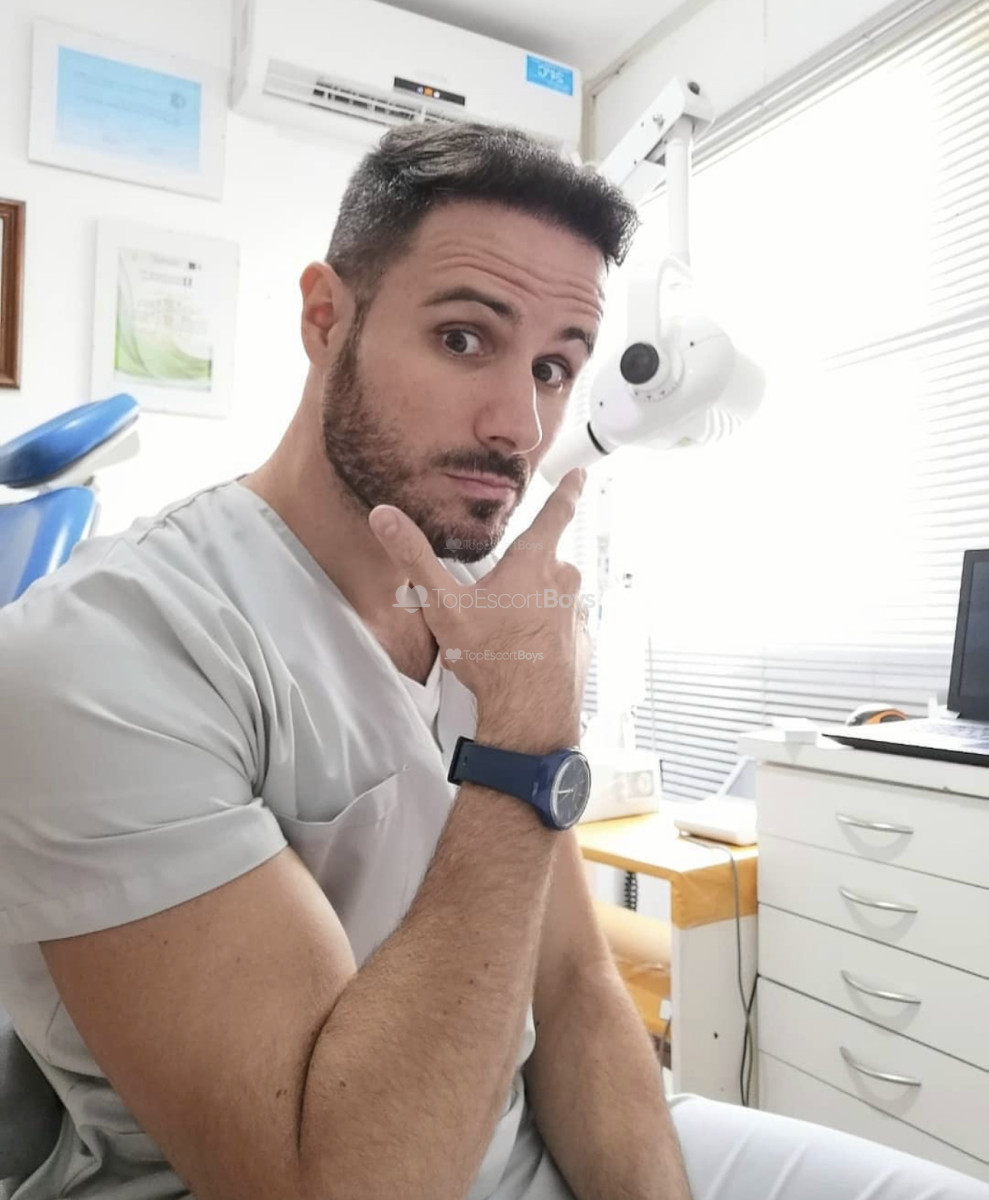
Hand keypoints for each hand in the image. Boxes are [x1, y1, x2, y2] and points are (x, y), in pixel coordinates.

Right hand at [368, 469, 591, 751]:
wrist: (528, 714)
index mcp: (534, 563)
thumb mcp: (444, 604)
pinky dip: (541, 634)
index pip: (556, 513)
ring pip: (552, 597)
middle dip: (523, 571)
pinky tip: (519, 651)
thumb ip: (414, 557)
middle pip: (546, 561)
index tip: (579, 475)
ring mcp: (575, 615)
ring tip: (502, 631)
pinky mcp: (579, 644)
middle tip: (494, 597)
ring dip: (531, 605)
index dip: (567, 490)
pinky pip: (558, 628)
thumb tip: (385, 516)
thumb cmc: (493, 657)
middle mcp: (563, 583)